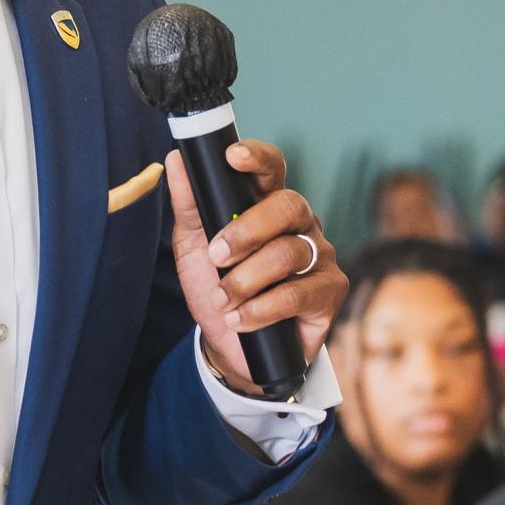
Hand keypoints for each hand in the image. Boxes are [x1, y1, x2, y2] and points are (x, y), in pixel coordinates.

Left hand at [166, 141, 346, 396]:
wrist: (231, 347)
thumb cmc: (217, 288)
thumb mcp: (194, 248)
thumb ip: (189, 206)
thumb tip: (175, 161)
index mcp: (268, 206)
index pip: (272, 169)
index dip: (258, 158)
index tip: (232, 157)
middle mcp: (300, 224)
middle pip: (287, 206)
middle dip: (247, 231)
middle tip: (216, 256)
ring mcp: (319, 255)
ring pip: (289, 252)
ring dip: (246, 279)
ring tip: (223, 299)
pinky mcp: (329, 291)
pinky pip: (298, 293)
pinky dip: (262, 308)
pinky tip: (240, 319)